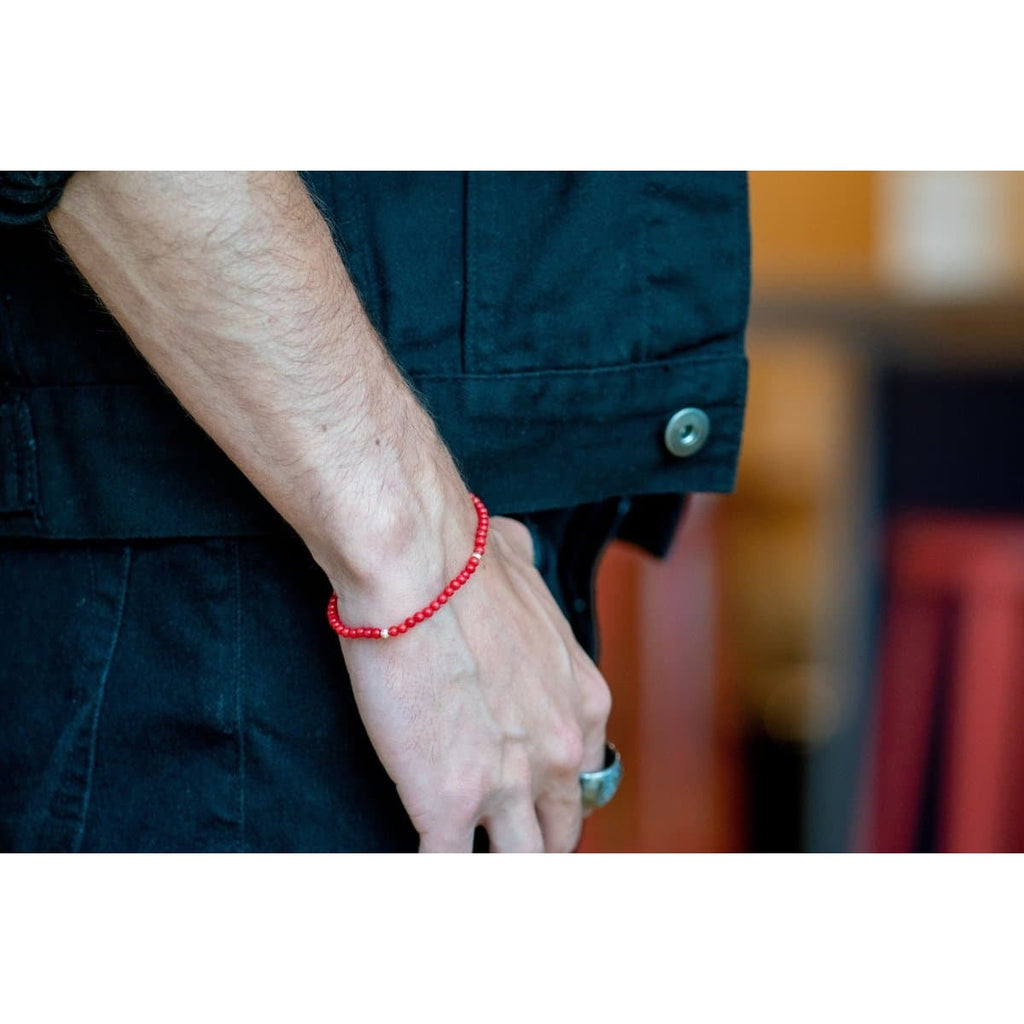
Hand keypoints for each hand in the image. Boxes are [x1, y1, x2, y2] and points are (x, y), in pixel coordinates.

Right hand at [336, 515, 612, 852]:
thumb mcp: (527, 569)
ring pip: (519, 864)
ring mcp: (509, 784)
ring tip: (463, 862)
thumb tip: (512, 564)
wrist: (419, 565)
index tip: (526, 801)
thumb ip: (529, 591)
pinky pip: (448, 867)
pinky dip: (435, 872)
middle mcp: (560, 751)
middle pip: (560, 832)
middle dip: (531, 844)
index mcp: (583, 702)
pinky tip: (422, 864)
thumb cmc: (465, 558)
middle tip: (498, 847)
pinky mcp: (450, 802)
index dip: (551, 797)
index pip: (584, 779)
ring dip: (494, 867)